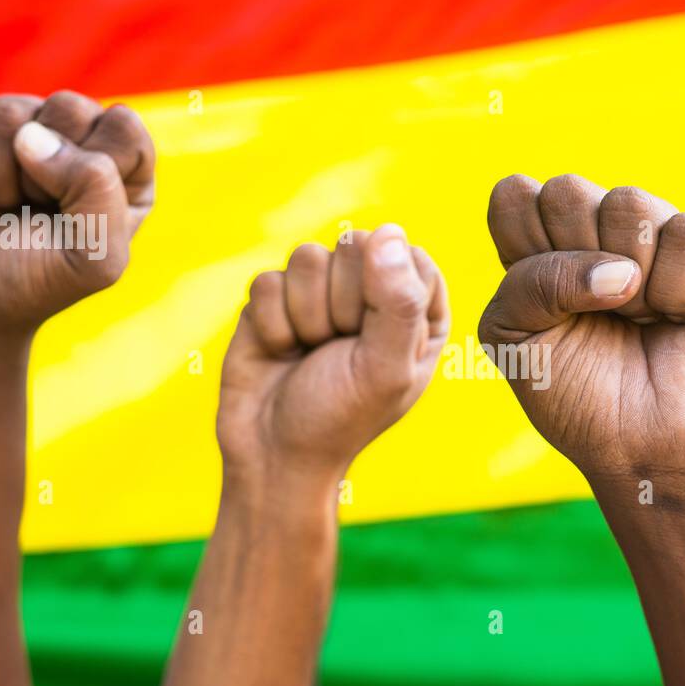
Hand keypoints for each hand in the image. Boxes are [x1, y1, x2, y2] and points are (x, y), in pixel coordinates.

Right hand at [0, 91, 154, 335]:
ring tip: (1, 206)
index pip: (125, 126)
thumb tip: (32, 136)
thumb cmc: (36, 284)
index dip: (95, 168)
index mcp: (123, 171)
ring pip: (10, 111)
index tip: (74, 212)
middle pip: (70, 106)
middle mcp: (75, 142)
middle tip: (35, 210)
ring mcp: (19, 129)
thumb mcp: (95, 258)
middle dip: (46, 171)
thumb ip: (96, 190)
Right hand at [217, 224, 449, 476]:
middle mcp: (371, 293)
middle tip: (338, 352)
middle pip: (355, 246)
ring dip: (304, 316)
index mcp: (417, 310)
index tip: (376, 341)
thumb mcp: (386, 368)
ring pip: (307, 256)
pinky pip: (267, 280)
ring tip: (310, 353)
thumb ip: (399, 301)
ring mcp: (321, 292)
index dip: (385, 295)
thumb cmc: (340, 418)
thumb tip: (389, 232)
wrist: (274, 454)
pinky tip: (281, 352)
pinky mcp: (275, 299)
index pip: (409, 256)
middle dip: (340, 306)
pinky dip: (271, 323)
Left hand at [477, 174, 684, 481]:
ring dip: (626, 280)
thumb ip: (527, 282)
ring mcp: (663, 240)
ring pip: (627, 203)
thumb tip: (621, 271)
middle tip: (594, 315)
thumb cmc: (579, 400)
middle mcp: (603, 235)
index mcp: (548, 249)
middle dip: (570, 261)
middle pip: (565, 190)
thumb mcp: (514, 338)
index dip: (522, 244)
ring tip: (640, 321)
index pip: (514, 195)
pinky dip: (676, 288)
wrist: (646, 453)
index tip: (542, 305)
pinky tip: (681, 319)